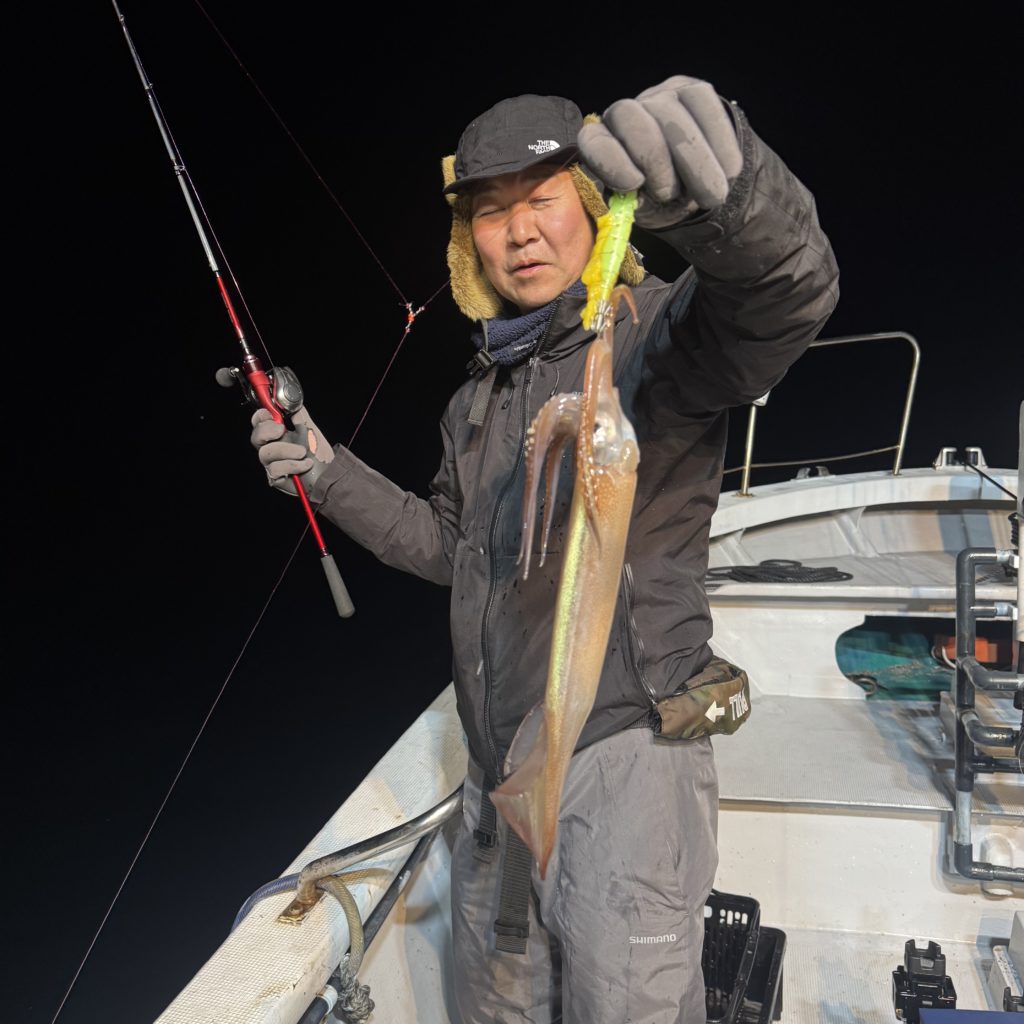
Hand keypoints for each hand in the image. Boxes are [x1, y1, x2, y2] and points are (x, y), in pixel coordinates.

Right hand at [250, 404, 333, 495]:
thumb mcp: (311, 431)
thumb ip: (300, 417)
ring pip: (265, 453)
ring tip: (303, 452)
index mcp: (278, 435)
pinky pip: (275, 469)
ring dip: (286, 450)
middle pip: (255, 437)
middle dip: (266, 431)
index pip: (260, 423)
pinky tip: (305, 464)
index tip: (269, 414)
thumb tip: (293, 404)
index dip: (260, 417)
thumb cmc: (320, 455)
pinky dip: (293, 465)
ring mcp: (273, 464)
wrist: (329, 475)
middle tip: (281, 430)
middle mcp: (273, 448)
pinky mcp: (276, 478)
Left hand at [577, 75, 742, 228]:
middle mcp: (625, 113)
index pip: (595, 143)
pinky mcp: (694, 90)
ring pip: (674, 117)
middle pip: (634, 121)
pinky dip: (721, 146)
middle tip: (671, 194)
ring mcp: (660, 97)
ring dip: (697, 163)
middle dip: (655, 161)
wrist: (695, 180)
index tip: (634, 184)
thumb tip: (635, 199)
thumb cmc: (660, 197)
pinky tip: (728, 171)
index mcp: (602, 145)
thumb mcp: (643, 209)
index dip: (611, 161)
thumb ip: (634, 204)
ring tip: (711, 196)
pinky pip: (708, 109)